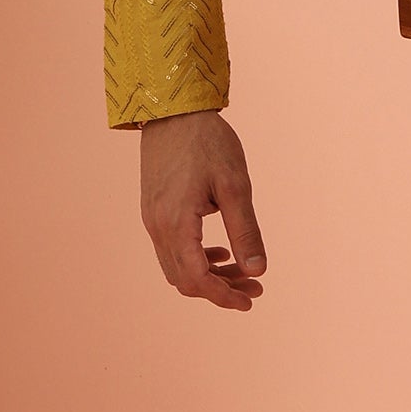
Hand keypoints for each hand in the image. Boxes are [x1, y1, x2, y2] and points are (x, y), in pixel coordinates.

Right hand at [138, 109, 267, 308]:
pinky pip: (171, 250)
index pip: (197, 279)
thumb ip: (245, 230)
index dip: (224, 296)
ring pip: (177, 268)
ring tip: (243, 270)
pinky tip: (220, 251)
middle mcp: (158, 227)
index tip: (250, 300)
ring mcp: (152, 220)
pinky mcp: (153, 211)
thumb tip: (259, 269)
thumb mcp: (235, 185)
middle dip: (221, 289)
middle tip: (255, 286)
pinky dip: (195, 259)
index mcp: (177, 223)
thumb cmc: (208, 142)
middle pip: (186, 280)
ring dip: (209, 276)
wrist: (173, 110)